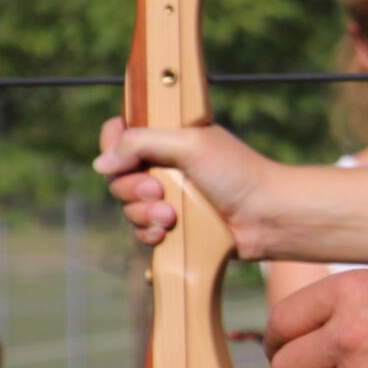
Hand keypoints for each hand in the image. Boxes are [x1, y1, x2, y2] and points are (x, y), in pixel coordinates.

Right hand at [94, 119, 280, 253]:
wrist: (267, 216)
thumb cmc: (237, 173)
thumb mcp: (189, 144)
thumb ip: (142, 143)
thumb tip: (101, 163)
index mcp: (169, 138)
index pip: (121, 134)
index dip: (114, 146)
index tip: (123, 158)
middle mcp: (164, 165)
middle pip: (118, 175)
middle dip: (131, 187)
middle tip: (159, 192)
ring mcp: (168, 196)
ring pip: (128, 206)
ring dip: (143, 212)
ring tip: (170, 216)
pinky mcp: (173, 225)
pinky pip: (142, 230)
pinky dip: (149, 232)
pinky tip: (165, 232)